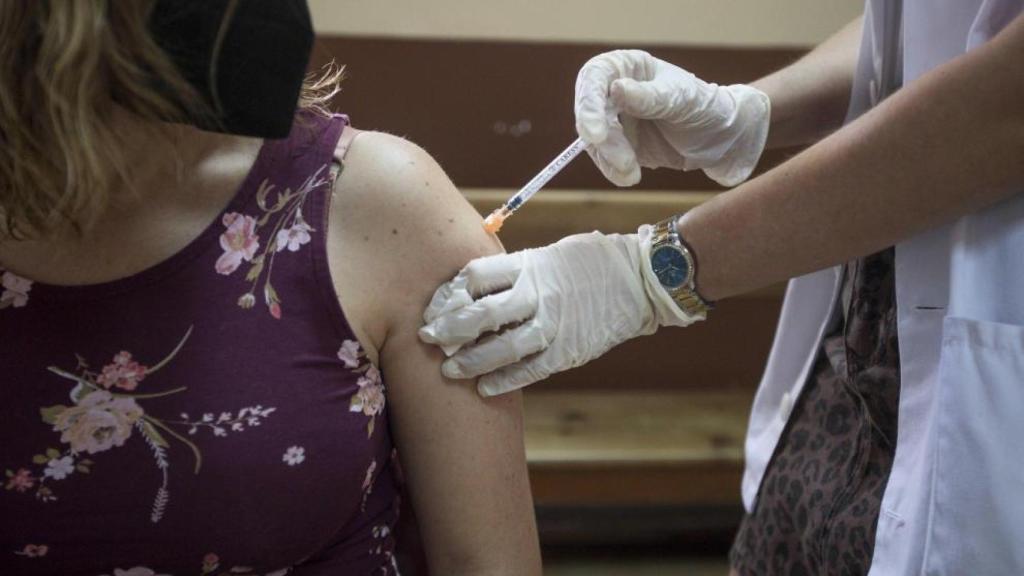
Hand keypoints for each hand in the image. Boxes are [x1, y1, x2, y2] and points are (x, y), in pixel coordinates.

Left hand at [418, 229, 701, 395]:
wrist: (642, 280)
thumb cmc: (592, 262)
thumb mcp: (550, 254)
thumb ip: (517, 271)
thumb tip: (473, 286)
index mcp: (530, 264)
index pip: (474, 277)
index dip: (449, 293)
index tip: (435, 304)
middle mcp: (538, 294)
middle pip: (480, 314)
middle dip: (448, 329)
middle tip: (427, 338)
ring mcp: (554, 325)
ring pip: (501, 348)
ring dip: (470, 362)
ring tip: (449, 370)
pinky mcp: (568, 351)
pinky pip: (529, 370)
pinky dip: (505, 381)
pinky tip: (485, 388)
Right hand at [575, 49, 770, 186]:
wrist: (722, 137)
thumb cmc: (705, 105)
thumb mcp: (681, 99)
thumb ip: (648, 97)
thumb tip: (615, 89)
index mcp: (628, 67)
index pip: (595, 76)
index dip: (588, 103)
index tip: (596, 133)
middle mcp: (615, 91)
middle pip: (590, 112)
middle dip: (604, 141)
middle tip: (624, 162)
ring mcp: (616, 119)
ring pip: (594, 140)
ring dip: (609, 159)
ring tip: (632, 175)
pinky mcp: (619, 144)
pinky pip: (605, 158)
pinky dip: (613, 171)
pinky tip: (630, 177)